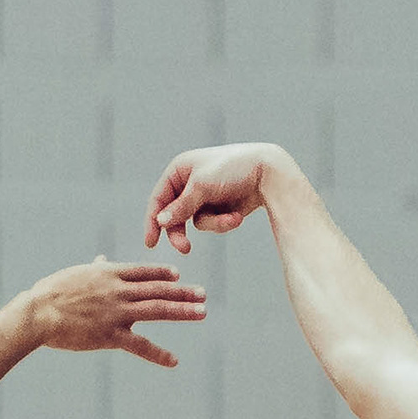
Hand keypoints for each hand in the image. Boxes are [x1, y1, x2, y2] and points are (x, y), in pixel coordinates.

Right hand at [24, 258, 205, 367]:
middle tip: (203, 294)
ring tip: (202, 312)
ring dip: (183, 311)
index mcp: (109, 273)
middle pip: (158, 288)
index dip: (163, 273)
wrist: (38, 312)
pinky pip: (141, 346)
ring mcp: (117, 312)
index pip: (143, 271)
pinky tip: (174, 361)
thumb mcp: (75, 275)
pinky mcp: (111, 335)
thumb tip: (103, 259)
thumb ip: (94, 268)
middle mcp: (118, 290)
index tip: (178, 275)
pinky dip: (159, 354)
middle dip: (183, 291)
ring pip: (157, 310)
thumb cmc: (51, 293)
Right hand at [143, 143, 287, 254]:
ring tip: (232, 218)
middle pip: (174, 216)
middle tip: (185, 249)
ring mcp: (203, 197)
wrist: (267, 173)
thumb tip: (161, 222)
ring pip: (196, 223)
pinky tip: (238, 215)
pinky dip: (224, 222)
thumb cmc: (232, 169)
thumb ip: (181, 206)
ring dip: (215, 224)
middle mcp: (188, 183)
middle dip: (182, 232)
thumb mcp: (202, 187)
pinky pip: (213, 223)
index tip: (150, 243)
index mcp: (179, 171)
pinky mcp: (217, 208)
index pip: (158, 199)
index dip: (152, 221)